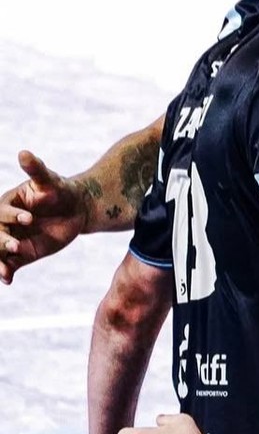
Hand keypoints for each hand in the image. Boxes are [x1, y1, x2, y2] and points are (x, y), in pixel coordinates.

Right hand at [0, 151, 88, 283]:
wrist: (76, 209)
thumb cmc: (60, 190)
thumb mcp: (49, 180)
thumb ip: (36, 169)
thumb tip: (24, 153)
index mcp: (7, 204)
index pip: (2, 212)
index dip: (12, 216)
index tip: (29, 218)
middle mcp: (6, 223)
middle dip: (2, 240)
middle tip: (15, 245)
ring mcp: (12, 239)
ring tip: (4, 271)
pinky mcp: (22, 253)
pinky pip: (10, 264)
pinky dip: (7, 272)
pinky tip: (7, 280)